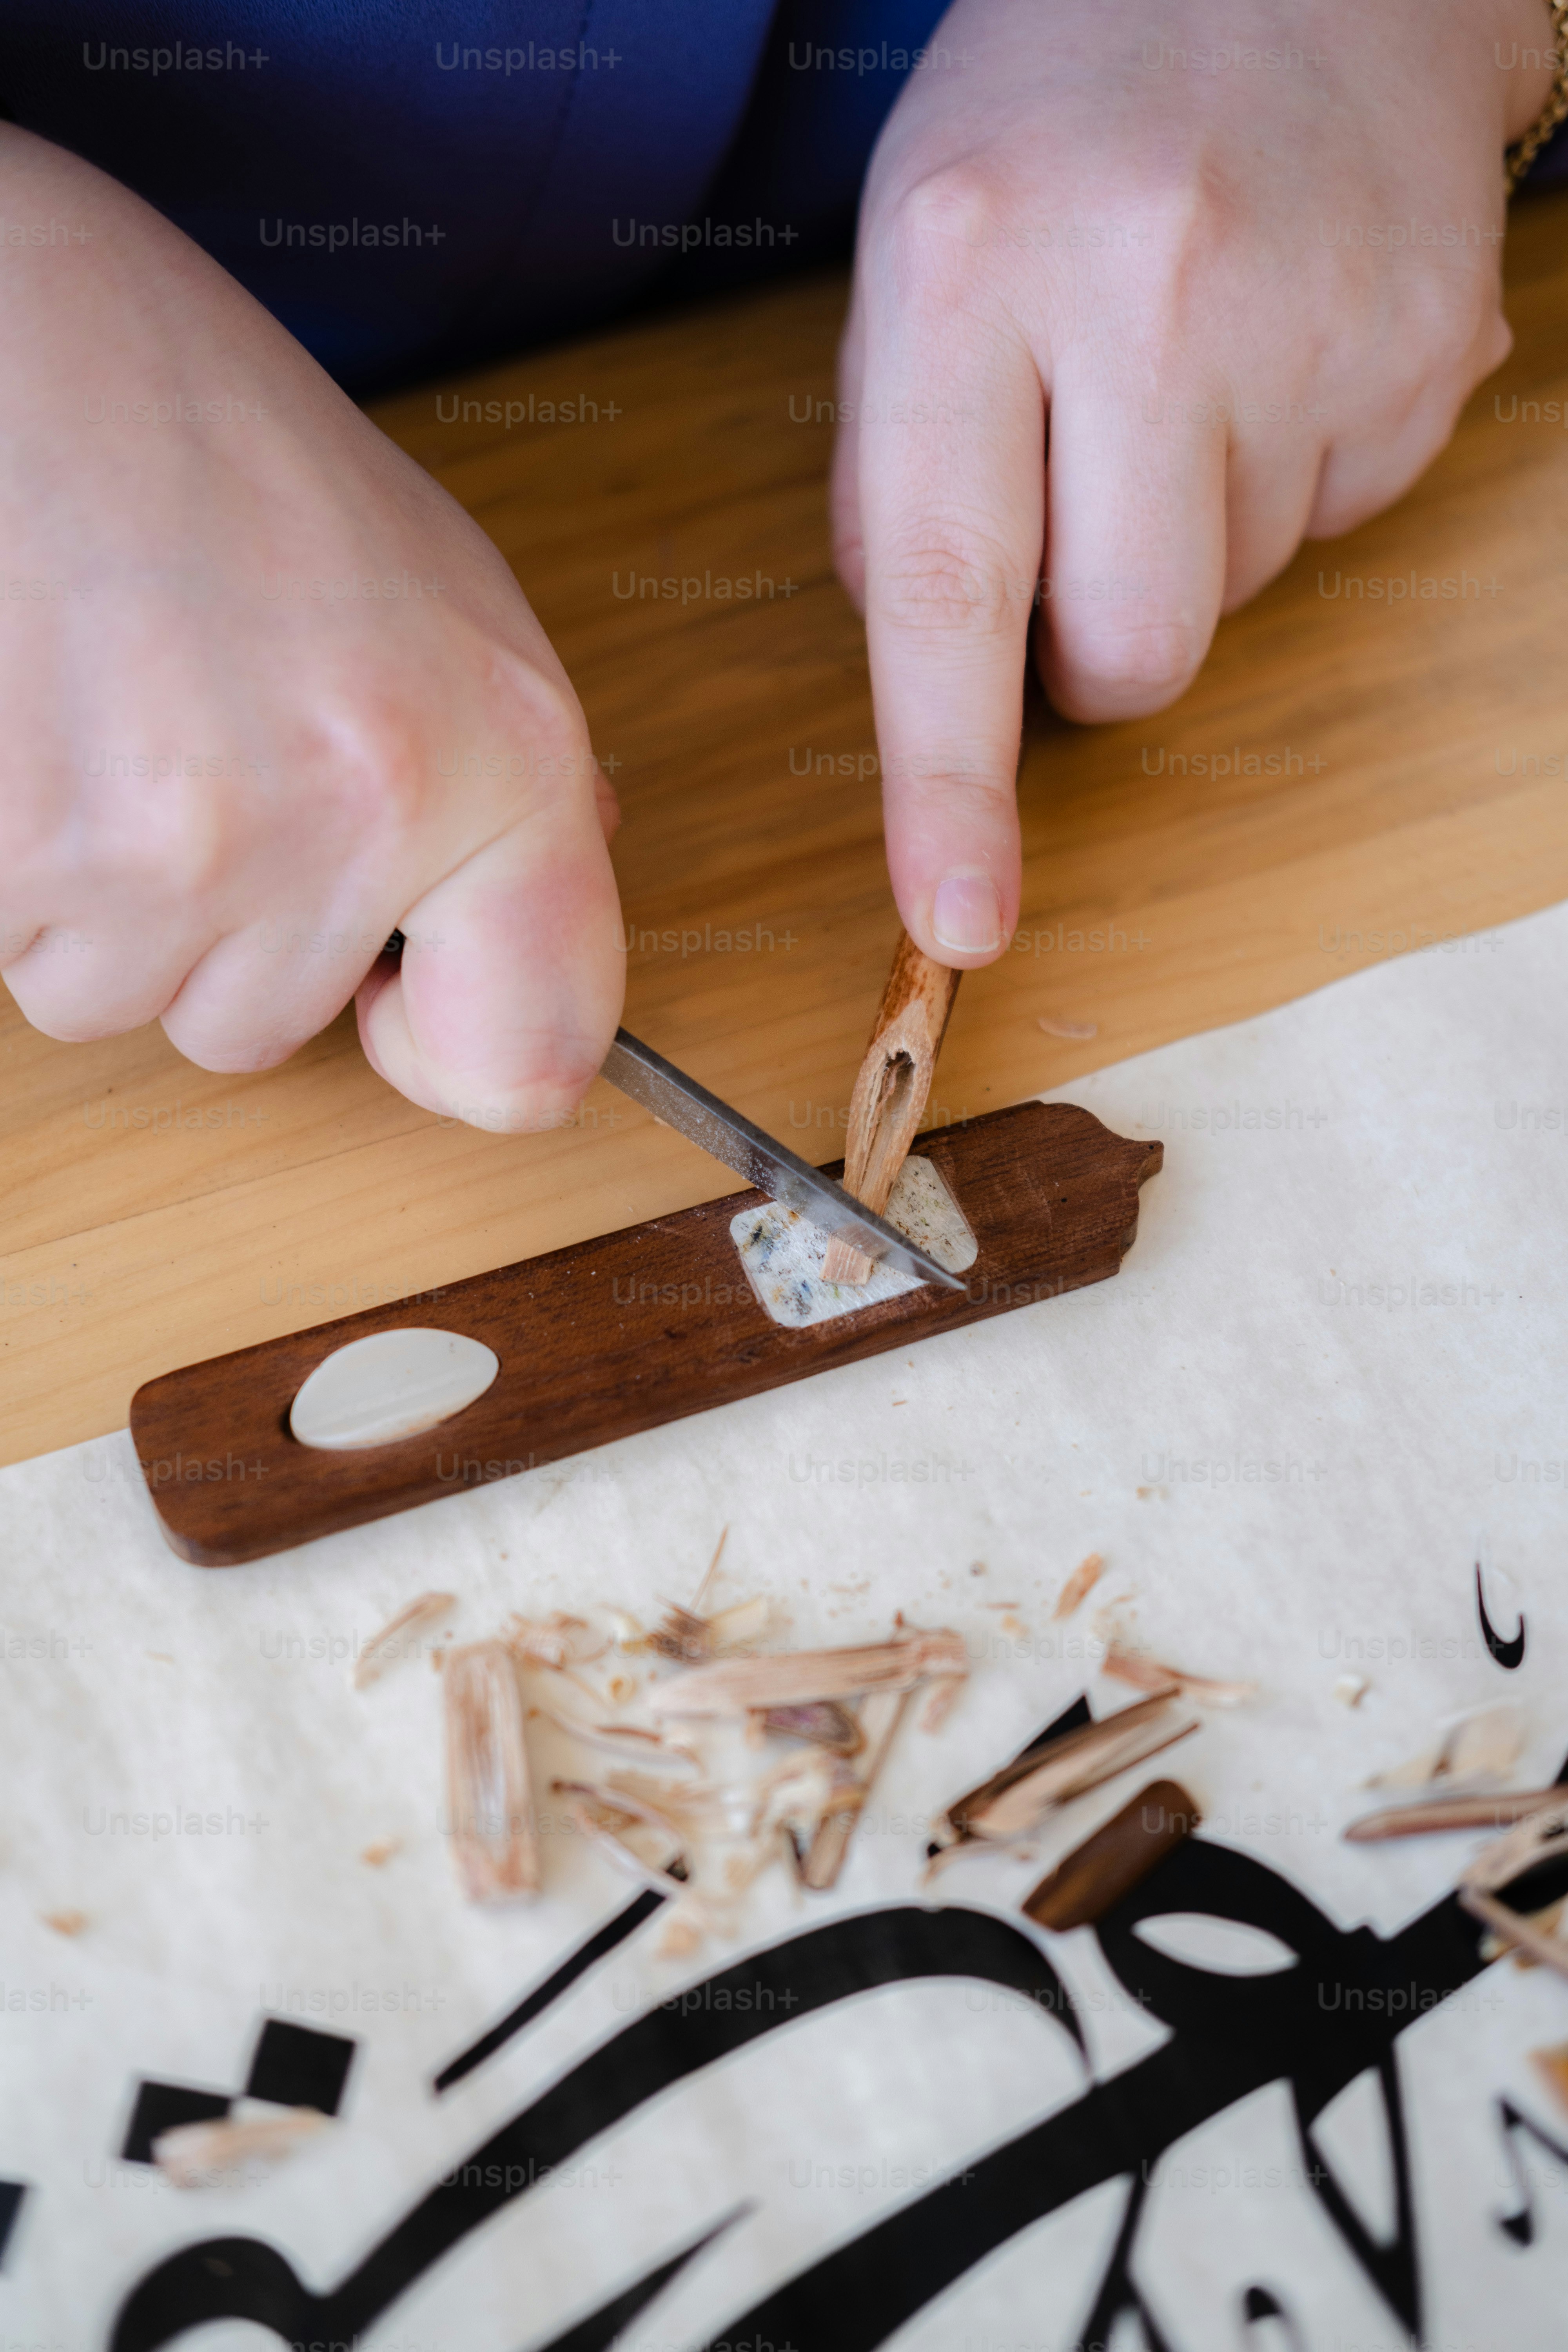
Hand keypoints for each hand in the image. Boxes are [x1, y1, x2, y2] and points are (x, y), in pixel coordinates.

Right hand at [0, 128, 622, 1130]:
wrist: (28, 334)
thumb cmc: (220, 444)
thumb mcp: (439, 592)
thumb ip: (500, 779)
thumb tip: (520, 913)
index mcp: (499, 758)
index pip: (532, 1062)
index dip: (456, 1056)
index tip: (402, 999)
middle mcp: (363, 817)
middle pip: (263, 1028)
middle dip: (221, 931)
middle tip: (194, 758)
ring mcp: (186, 847)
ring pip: (125, 1000)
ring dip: (106, 904)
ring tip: (107, 726)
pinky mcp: (32, 853)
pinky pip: (20, 953)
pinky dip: (19, 875)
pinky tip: (38, 732)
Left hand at [833, 0, 1552, 965]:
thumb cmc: (1062, 115)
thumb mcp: (916, 252)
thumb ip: (903, 478)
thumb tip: (948, 674)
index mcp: (970, 264)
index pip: (947, 587)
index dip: (947, 785)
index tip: (959, 923)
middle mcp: (1153, 289)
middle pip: (1132, 652)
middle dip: (1100, 656)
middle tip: (1092, 513)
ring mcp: (1316, 318)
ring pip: (1236, 600)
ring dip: (1197, 535)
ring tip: (1192, 363)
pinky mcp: (1428, 348)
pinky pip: (1337, 524)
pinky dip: (1291, 475)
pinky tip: (1276, 345)